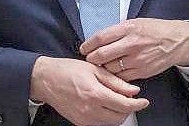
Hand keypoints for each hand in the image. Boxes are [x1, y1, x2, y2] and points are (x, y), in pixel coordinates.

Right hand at [30, 56, 148, 125]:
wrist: (45, 79)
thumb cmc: (66, 70)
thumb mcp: (93, 69)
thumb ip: (115, 81)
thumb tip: (133, 90)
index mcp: (95, 94)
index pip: (124, 105)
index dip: (138, 104)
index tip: (143, 101)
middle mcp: (90, 109)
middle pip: (120, 117)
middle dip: (128, 109)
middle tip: (128, 98)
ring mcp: (84, 118)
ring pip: (111, 123)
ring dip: (117, 113)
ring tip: (114, 100)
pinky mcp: (79, 122)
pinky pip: (99, 123)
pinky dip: (106, 116)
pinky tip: (103, 104)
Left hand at [80, 19, 188, 81]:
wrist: (177, 41)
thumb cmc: (155, 30)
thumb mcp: (135, 22)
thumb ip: (117, 31)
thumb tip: (99, 40)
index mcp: (128, 29)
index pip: (101, 38)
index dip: (88, 44)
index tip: (83, 48)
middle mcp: (132, 44)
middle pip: (102, 55)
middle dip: (92, 58)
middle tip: (89, 58)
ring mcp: (137, 59)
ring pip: (110, 68)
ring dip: (102, 68)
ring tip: (101, 65)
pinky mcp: (142, 71)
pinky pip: (122, 77)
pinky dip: (115, 76)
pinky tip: (113, 72)